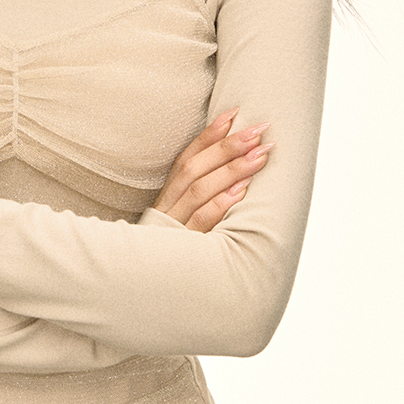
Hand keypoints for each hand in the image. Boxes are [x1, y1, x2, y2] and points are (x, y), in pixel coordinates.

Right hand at [153, 109, 269, 233]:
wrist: (145, 290)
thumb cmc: (176, 244)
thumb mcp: (183, 217)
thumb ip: (202, 193)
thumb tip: (236, 161)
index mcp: (169, 194)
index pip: (187, 156)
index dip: (209, 134)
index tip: (235, 113)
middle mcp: (168, 204)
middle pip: (193, 168)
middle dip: (226, 147)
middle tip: (257, 132)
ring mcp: (173, 224)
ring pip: (199, 190)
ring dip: (230, 170)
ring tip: (259, 156)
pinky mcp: (182, 244)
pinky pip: (201, 220)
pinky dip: (220, 203)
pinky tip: (241, 192)